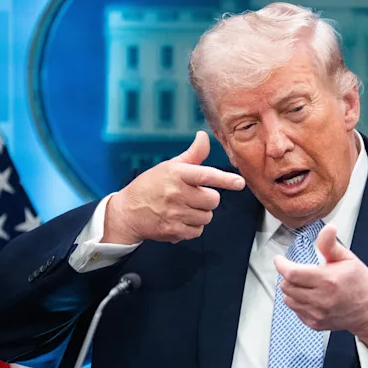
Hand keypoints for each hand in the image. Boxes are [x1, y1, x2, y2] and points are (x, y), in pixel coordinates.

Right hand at [102, 130, 245, 243]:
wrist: (128, 211)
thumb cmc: (151, 186)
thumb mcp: (170, 167)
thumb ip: (192, 155)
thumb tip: (203, 136)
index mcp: (177, 174)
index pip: (206, 175)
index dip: (225, 179)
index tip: (240, 183)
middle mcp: (176, 193)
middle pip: (213, 200)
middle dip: (208, 199)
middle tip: (194, 197)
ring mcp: (174, 213)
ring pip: (207, 217)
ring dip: (200, 214)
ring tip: (184, 209)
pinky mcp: (173, 230)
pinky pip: (198, 231)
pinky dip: (192, 227)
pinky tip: (180, 220)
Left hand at [274, 224, 367, 351]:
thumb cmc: (361, 283)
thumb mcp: (348, 259)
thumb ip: (331, 245)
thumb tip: (327, 229)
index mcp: (328, 280)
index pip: (292, 273)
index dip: (281, 265)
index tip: (280, 260)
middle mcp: (321, 299)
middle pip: (287, 286)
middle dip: (287, 275)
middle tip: (296, 270)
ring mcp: (317, 314)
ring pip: (288, 300)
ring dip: (290, 289)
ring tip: (303, 283)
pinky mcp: (315, 324)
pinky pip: (296, 311)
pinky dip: (297, 302)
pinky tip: (310, 296)